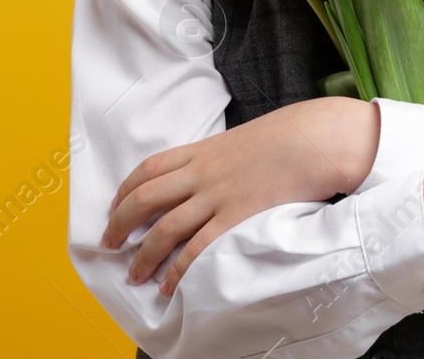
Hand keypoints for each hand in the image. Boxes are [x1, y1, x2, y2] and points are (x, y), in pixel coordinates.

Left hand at [101, 96, 378, 295]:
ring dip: (144, 255)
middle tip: (109, 244)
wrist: (314, 140)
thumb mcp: (241, 140)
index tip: (114, 207)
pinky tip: (170, 284)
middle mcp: (202, 173)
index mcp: (201, 150)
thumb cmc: (285, 138)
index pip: (148, 169)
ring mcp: (217, 196)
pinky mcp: (236, 218)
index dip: (124, 190)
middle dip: (120, 224)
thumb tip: (208, 173)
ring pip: (165, 228)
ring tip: (135, 274)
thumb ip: (218, 157)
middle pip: (145, 199)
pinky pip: (198, 249)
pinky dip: (179, 270)